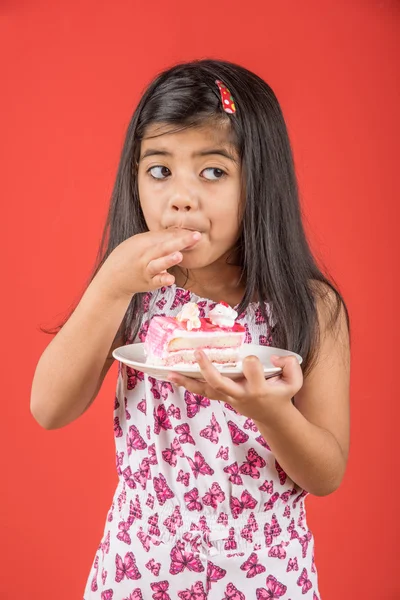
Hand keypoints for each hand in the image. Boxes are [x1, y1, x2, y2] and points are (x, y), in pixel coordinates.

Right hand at [99, 228, 200, 296]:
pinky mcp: (148, 283)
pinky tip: (171, 279)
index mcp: (144, 242)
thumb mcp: (139, 243)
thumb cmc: (130, 257)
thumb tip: (181, 231)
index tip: (197, 229)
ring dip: (168, 260)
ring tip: (179, 256)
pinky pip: (156, 281)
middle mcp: (145, 255)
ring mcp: (146, 270)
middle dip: (180, 241)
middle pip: (164, 246)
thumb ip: (159, 238)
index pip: (165, 236)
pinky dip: (163, 280)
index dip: (181, 233)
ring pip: (158, 264)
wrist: (113, 279)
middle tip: (196, 236)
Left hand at [168, 352, 302, 421]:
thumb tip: (275, 357)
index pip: (251, 369)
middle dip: (208, 369)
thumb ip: (290, 364)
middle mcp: (240, 394)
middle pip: (221, 382)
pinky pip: (202, 391)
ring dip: (188, 381)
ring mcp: (229, 397)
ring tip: (170, 372)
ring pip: (206, 389)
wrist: (273, 417)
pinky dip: (187, 384)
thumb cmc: (282, 395)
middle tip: (198, 353)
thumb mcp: (295, 380)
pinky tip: (173, 377)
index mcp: (259, 388)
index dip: (252, 362)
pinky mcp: (222, 398)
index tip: (252, 358)